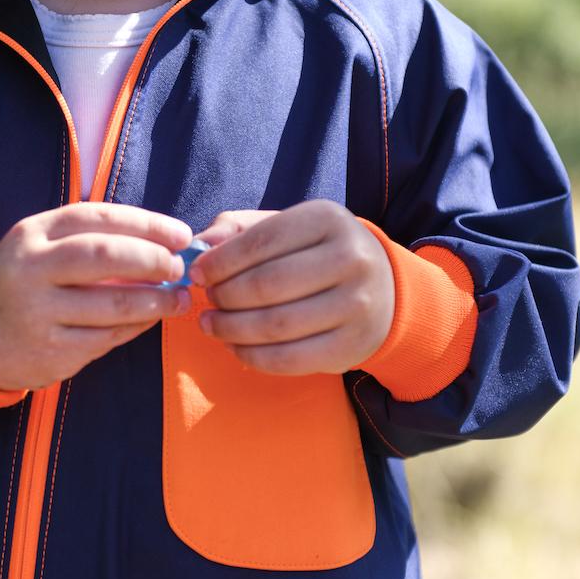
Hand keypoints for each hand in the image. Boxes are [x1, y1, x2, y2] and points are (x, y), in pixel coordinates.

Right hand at [0, 203, 192, 390]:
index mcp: (32, 235)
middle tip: (179, 267)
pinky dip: (138, 328)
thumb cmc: (22, 282)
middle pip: (106, 257)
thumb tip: (162, 243)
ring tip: (179, 299)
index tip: (181, 235)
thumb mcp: (38, 248)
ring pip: (114, 305)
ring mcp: (38, 314)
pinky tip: (151, 320)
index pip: (97, 218)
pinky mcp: (51, 352)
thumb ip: (88, 239)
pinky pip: (108, 338)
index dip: (147, 224)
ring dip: (158, 302)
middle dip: (154, 260)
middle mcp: (31, 270)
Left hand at [189, 201, 394, 375]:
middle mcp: (350, 258)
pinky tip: (235, 346)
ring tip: (212, 324)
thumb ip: (239, 230)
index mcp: (328, 220)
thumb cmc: (317, 254)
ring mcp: (356, 305)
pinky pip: (288, 359)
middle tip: (208, 300)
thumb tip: (198, 244)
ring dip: (231, 329)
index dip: (220, 262)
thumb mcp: (286, 228)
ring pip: (275, 325)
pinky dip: (252, 356)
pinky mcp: (352, 346)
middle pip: (266, 285)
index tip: (196, 274)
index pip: (261, 241)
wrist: (384, 290)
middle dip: (224, 296)